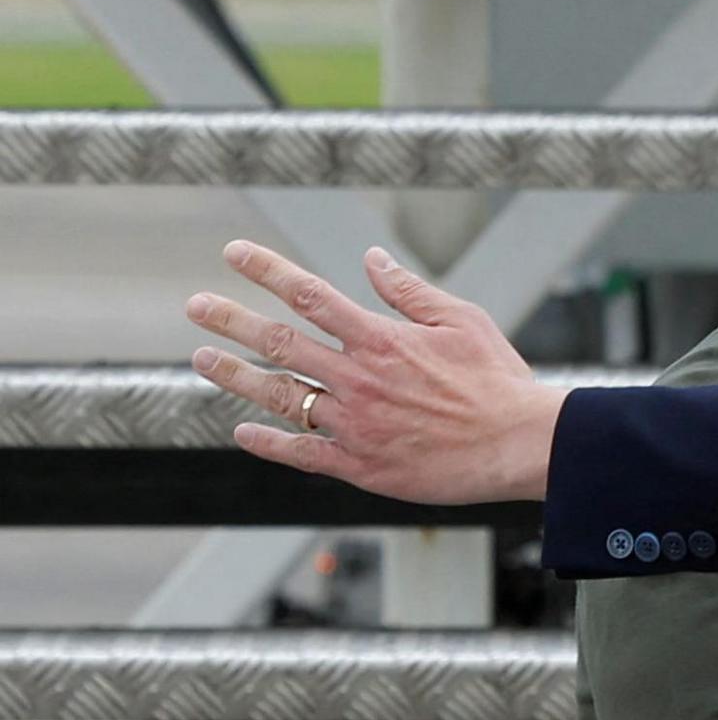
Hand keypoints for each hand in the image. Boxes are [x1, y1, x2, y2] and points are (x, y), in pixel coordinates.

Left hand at [184, 239, 562, 502]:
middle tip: (196, 306)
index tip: (235, 253)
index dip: (267, 271)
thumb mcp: (462, 321)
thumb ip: (409, 292)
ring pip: (282, 396)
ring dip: (236, 377)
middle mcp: (359, 379)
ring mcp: (355, 424)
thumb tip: (371, 261)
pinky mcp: (362, 465)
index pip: (309, 295)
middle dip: (231, 321)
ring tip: (203, 360)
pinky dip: (269, 443)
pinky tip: (244, 432)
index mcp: (382, 339)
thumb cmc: (498, 380)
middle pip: (280, 343)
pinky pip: (302, 453)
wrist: (519, 444)